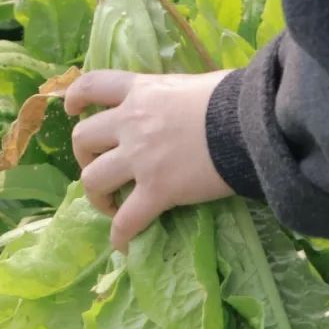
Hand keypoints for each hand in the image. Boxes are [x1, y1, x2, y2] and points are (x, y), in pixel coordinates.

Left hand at [66, 69, 232, 249]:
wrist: (254, 123)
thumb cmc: (236, 99)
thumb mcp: (196, 84)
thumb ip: (175, 96)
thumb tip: (186, 106)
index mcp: (142, 91)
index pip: (93, 85)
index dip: (76, 98)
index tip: (73, 110)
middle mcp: (131, 122)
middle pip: (82, 139)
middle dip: (84, 156)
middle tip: (100, 167)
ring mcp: (140, 158)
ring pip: (92, 180)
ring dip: (97, 195)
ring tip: (111, 205)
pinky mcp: (157, 190)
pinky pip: (127, 221)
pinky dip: (120, 235)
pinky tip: (123, 245)